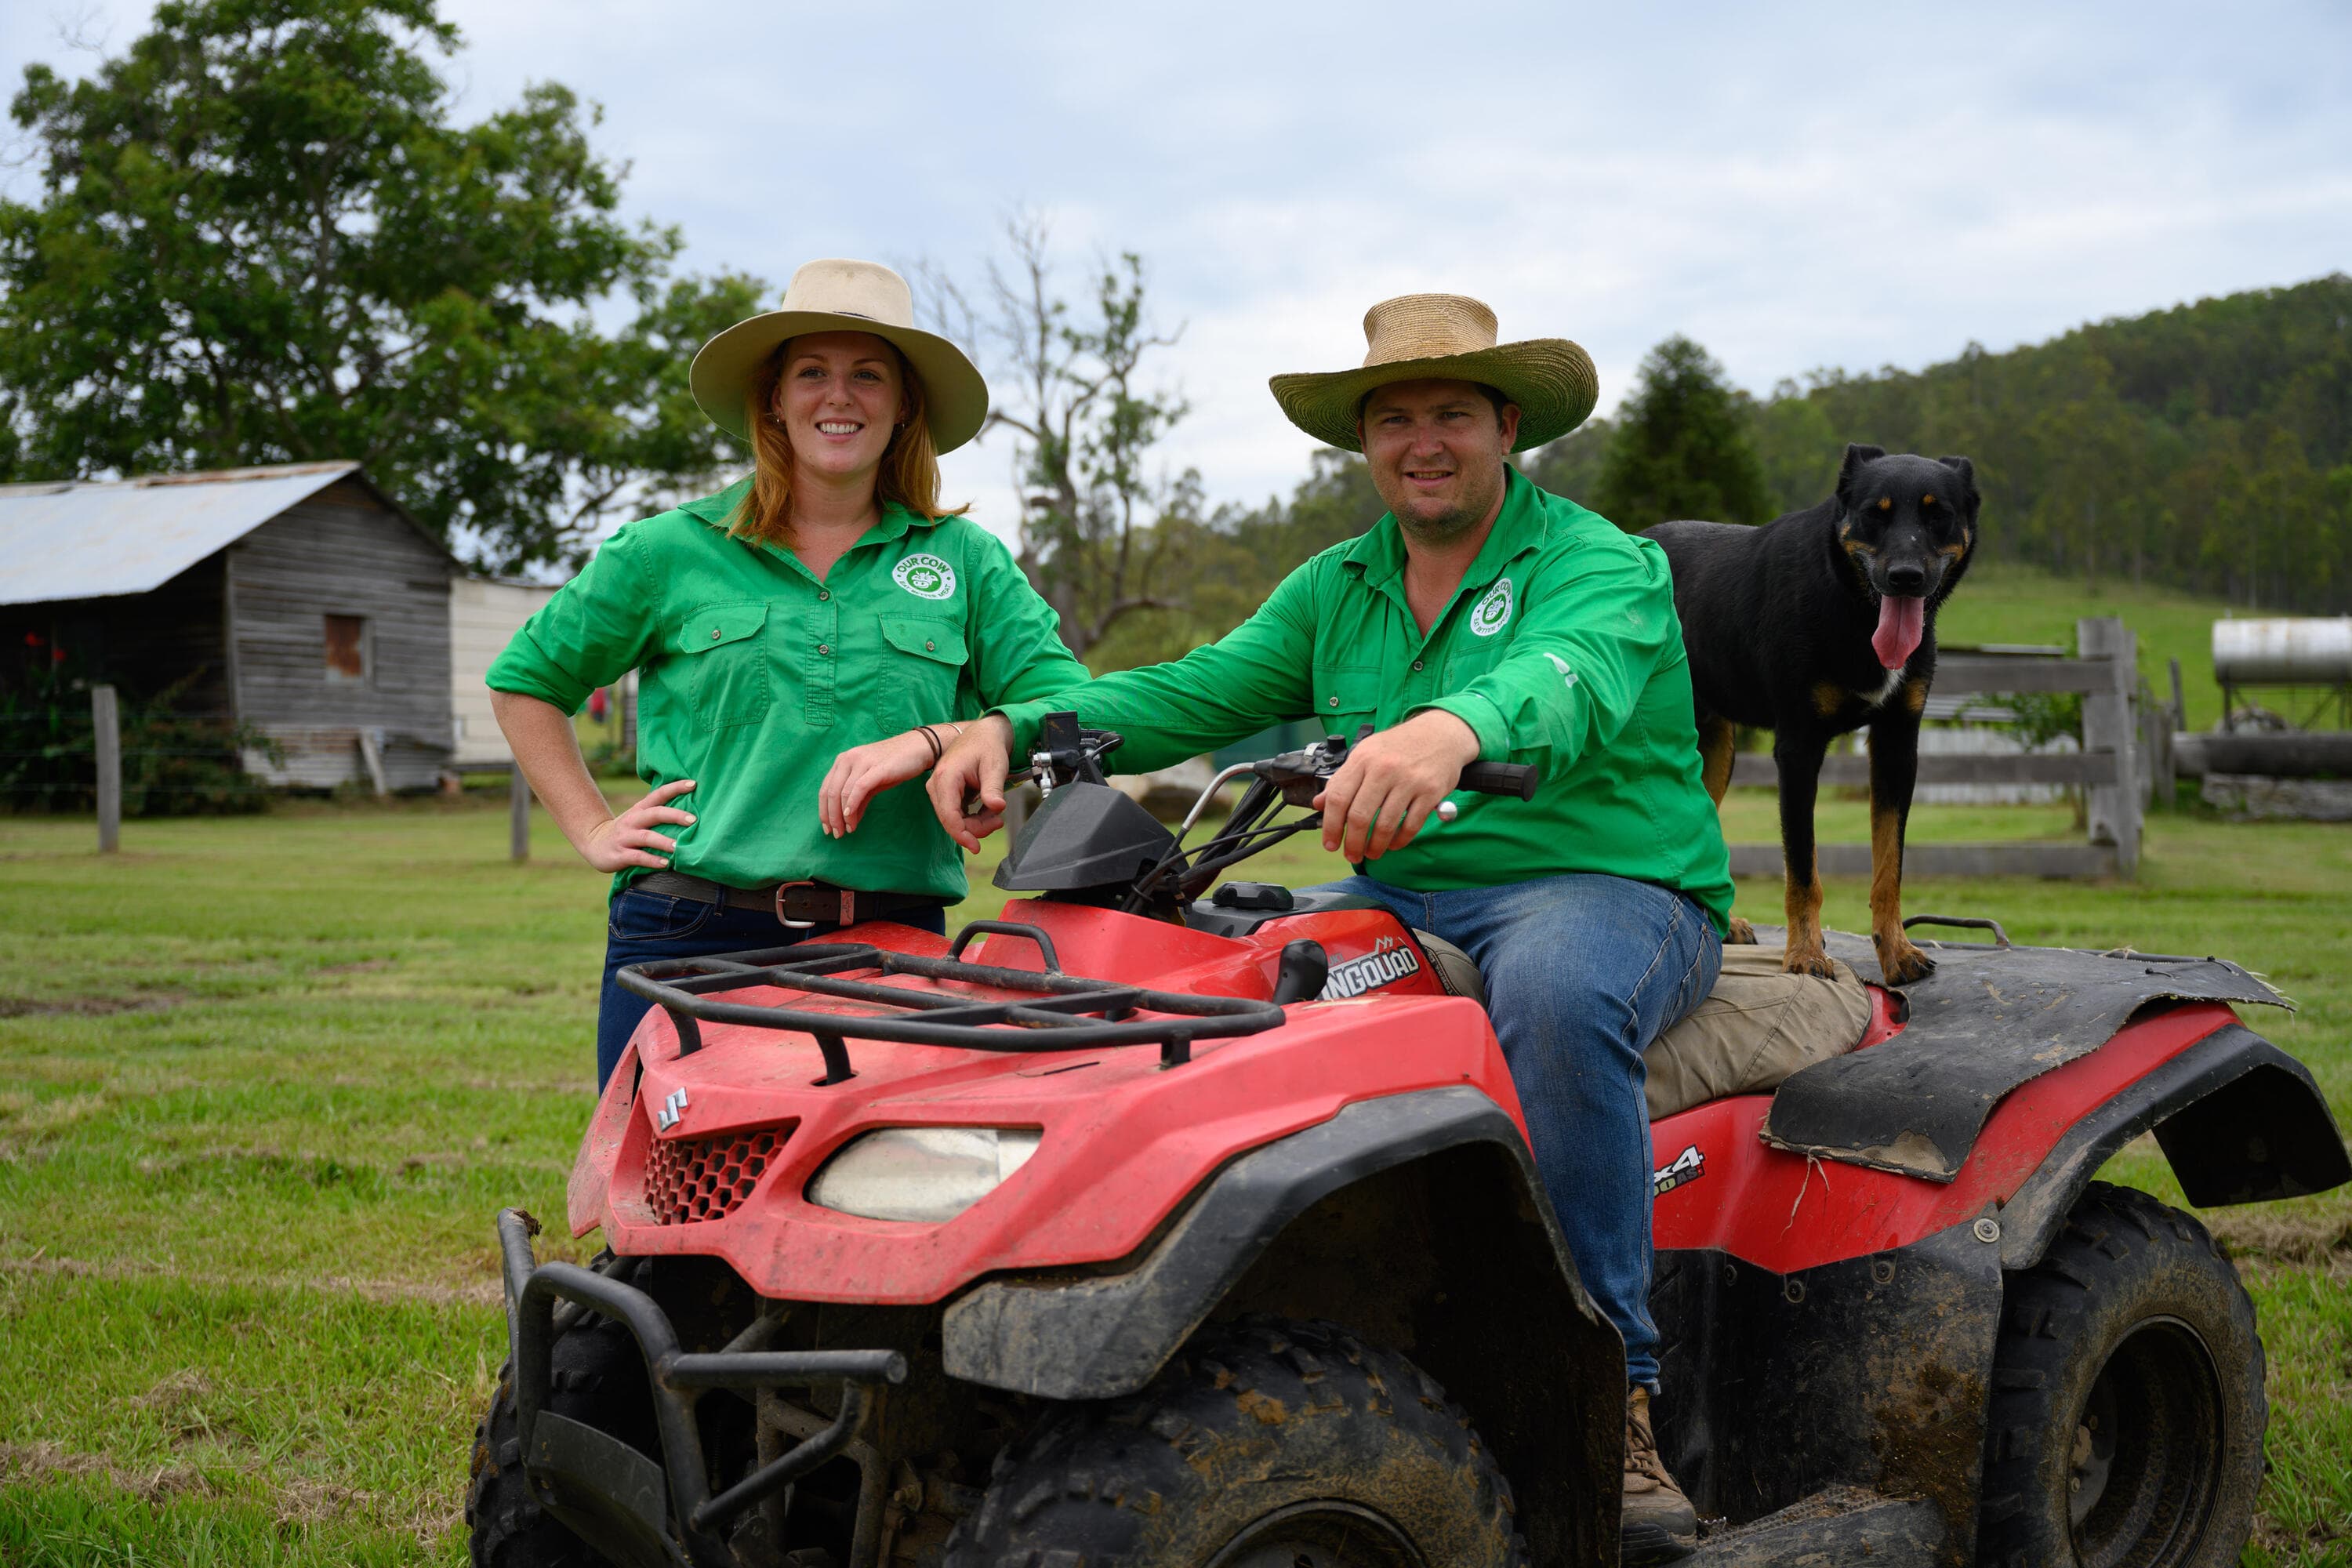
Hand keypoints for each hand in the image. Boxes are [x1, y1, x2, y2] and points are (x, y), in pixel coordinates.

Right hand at [577, 779, 696, 872]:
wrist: (594, 843)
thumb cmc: (626, 830)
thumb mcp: (639, 817)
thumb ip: (658, 814)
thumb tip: (690, 811)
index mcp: (639, 809)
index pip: (658, 794)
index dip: (675, 788)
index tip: (693, 784)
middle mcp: (633, 821)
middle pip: (655, 814)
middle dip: (674, 815)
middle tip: (693, 820)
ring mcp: (625, 837)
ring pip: (646, 837)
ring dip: (663, 841)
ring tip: (678, 847)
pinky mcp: (620, 855)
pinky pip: (637, 857)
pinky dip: (652, 860)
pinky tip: (665, 863)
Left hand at [821, 728, 949, 837]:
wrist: (918, 748)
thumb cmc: (894, 765)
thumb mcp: (871, 783)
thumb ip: (858, 800)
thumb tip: (849, 821)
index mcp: (843, 761)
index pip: (825, 789)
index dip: (823, 811)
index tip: (827, 828)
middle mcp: (848, 759)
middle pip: (830, 792)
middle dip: (831, 817)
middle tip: (836, 834)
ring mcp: (861, 761)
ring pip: (842, 792)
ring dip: (842, 816)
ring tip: (846, 830)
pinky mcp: (876, 768)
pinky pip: (858, 789)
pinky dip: (852, 805)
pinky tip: (851, 818)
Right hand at [926, 714, 1014, 851]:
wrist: (984, 735)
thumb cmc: (987, 746)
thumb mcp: (995, 766)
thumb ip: (993, 788)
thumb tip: (996, 807)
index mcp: (946, 777)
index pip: (949, 815)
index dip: (962, 835)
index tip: (975, 847)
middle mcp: (937, 784)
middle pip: (952, 820)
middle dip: (976, 827)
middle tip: (998, 821)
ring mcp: (939, 790)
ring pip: (954, 819)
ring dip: (976, 822)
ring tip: (996, 813)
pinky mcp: (946, 794)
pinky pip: (957, 814)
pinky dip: (973, 817)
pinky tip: (988, 810)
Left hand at [1316, 711, 1480, 860]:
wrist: (1440, 733)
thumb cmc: (1399, 746)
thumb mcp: (1366, 753)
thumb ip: (1342, 779)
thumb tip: (1319, 803)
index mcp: (1363, 759)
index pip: (1339, 798)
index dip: (1331, 826)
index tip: (1330, 843)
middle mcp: (1384, 769)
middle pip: (1360, 816)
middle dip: (1353, 842)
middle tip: (1351, 854)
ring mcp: (1409, 781)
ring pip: (1385, 825)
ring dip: (1376, 846)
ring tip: (1371, 853)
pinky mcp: (1430, 792)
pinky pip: (1411, 825)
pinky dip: (1400, 840)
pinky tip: (1393, 844)